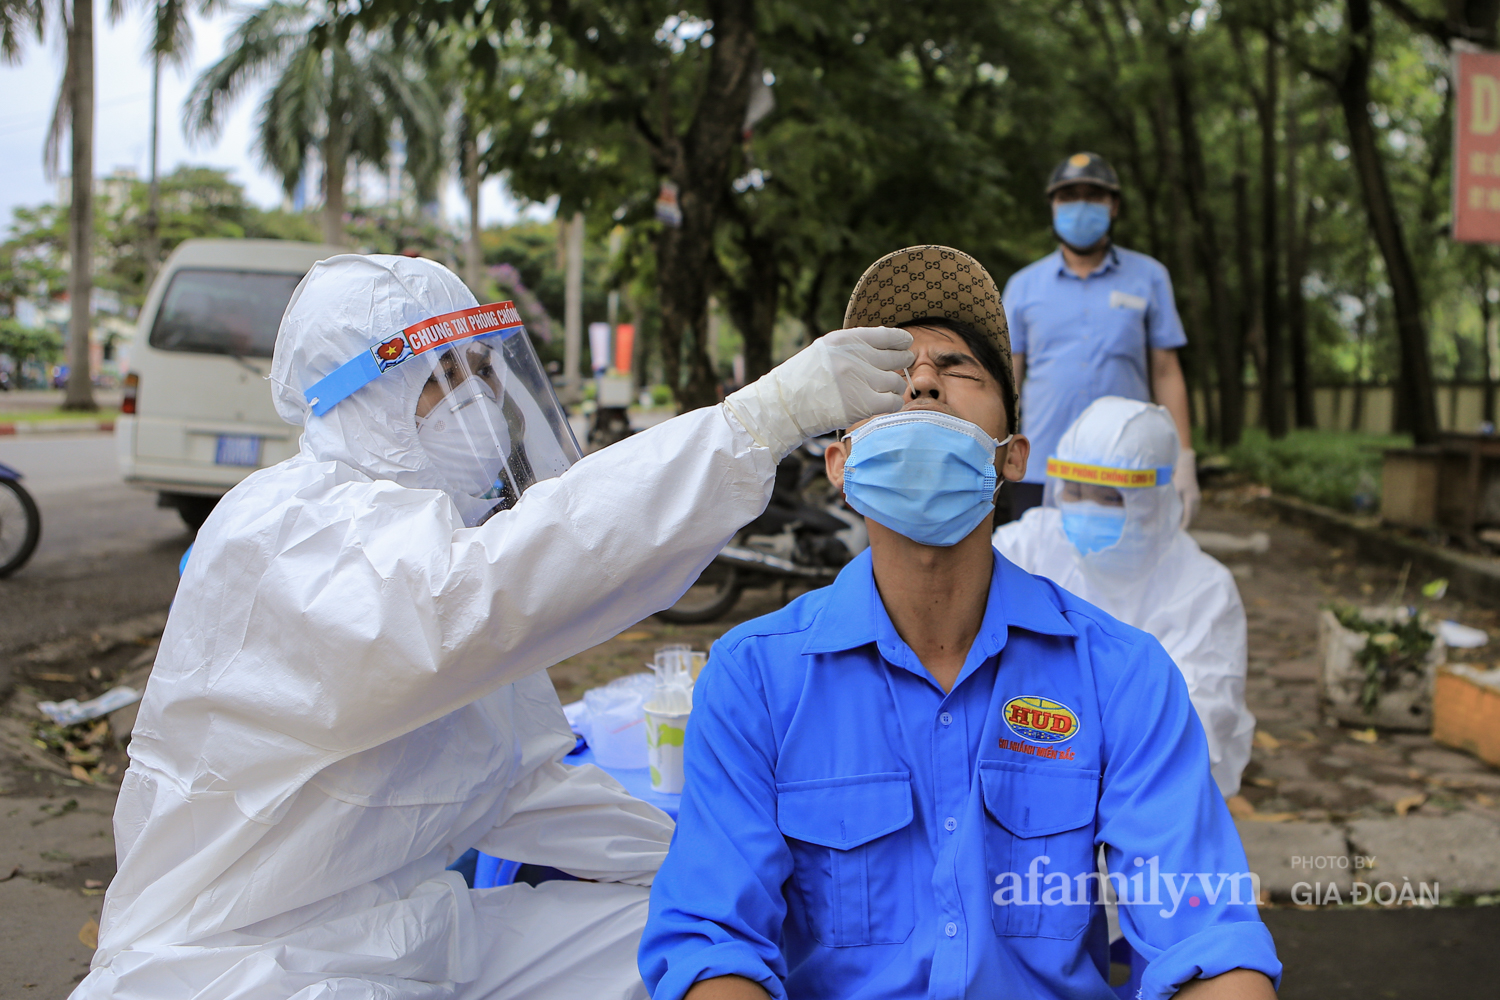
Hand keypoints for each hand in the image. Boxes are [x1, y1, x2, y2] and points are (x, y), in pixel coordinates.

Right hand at [723, 327, 913, 459]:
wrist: (782, 406)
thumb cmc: (801, 381)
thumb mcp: (824, 351)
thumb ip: (853, 347)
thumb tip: (889, 343)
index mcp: (844, 340)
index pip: (885, 335)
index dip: (900, 341)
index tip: (905, 344)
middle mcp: (855, 357)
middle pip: (895, 358)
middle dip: (901, 363)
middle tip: (900, 369)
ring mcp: (860, 380)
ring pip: (896, 382)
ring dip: (894, 388)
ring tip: (885, 392)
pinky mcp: (862, 404)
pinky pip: (893, 402)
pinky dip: (892, 404)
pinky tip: (884, 405)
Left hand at [1174, 447, 1199, 527]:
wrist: (1186, 464)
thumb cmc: (1176, 476)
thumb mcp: (1170, 488)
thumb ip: (1167, 500)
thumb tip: (1159, 512)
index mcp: (1190, 499)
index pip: (1188, 517)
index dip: (1182, 526)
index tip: (1177, 532)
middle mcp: (1196, 500)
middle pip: (1191, 517)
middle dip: (1184, 524)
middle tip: (1174, 531)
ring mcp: (1197, 498)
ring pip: (1193, 513)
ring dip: (1186, 519)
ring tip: (1176, 525)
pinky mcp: (1196, 496)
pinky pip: (1193, 509)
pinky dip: (1188, 513)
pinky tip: (1180, 516)